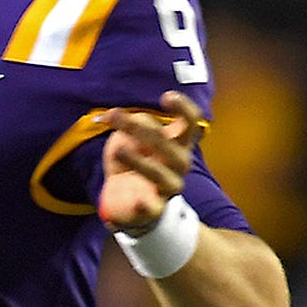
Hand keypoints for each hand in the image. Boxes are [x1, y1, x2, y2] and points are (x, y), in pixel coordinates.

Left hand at [98, 90, 205, 233]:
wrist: (127, 201)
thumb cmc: (134, 161)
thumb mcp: (130, 137)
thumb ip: (133, 123)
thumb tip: (119, 115)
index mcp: (177, 143)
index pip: (191, 123)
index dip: (184, 109)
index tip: (166, 97)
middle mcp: (179, 164)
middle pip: (170, 146)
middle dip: (141, 129)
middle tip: (115, 117)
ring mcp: (168, 187)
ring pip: (161, 174)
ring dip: (139, 161)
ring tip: (119, 150)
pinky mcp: (153, 209)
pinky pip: (153, 207)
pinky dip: (146, 203)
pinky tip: (138, 199)